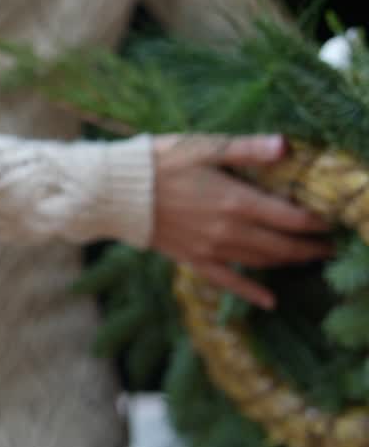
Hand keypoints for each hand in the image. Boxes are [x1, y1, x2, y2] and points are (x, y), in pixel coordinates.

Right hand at [152, 133, 333, 309]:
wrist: (116, 193)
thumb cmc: (159, 162)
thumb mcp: (204, 147)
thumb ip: (247, 150)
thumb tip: (285, 145)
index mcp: (236, 201)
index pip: (290, 218)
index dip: (315, 222)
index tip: (331, 221)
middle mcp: (229, 231)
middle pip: (282, 246)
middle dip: (310, 247)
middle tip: (330, 247)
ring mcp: (211, 250)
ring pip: (261, 262)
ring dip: (288, 263)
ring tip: (308, 259)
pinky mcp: (194, 260)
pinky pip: (228, 282)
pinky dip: (251, 293)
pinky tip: (269, 301)